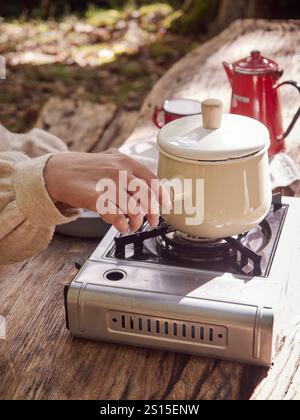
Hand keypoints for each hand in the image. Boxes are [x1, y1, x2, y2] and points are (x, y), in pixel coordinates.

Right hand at [44, 150, 169, 232]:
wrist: (58, 171)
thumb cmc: (87, 169)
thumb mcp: (112, 161)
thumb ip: (131, 171)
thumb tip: (153, 186)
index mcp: (126, 162)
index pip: (153, 180)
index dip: (162, 196)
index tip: (166, 206)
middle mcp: (119, 171)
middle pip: (146, 196)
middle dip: (153, 213)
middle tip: (153, 221)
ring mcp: (107, 184)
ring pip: (133, 208)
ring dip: (137, 221)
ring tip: (133, 225)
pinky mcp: (94, 198)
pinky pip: (115, 216)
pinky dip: (122, 224)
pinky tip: (121, 226)